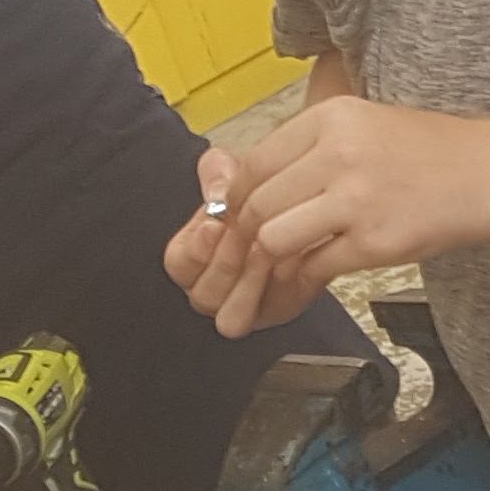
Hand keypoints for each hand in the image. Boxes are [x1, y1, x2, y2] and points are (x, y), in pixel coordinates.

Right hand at [163, 145, 325, 339]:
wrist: (309, 205)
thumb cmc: (264, 192)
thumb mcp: (236, 173)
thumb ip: (217, 174)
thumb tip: (218, 190)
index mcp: (195, 259)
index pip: (180, 265)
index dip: (195, 248)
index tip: (213, 225)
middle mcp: (216, 289)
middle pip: (204, 297)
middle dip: (224, 265)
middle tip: (244, 238)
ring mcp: (248, 305)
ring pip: (233, 318)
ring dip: (249, 283)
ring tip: (266, 249)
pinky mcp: (282, 307)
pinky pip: (275, 309)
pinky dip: (283, 285)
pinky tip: (293, 256)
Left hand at [187, 98, 489, 335]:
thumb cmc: (432, 155)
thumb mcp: (363, 129)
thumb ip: (308, 153)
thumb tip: (246, 186)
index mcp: (330, 118)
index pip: (252, 164)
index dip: (231, 204)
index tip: (230, 228)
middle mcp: (337, 151)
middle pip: (254, 204)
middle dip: (238, 246)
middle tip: (236, 268)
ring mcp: (356, 197)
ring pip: (272, 238)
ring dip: (262, 268)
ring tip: (262, 282)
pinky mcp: (375, 240)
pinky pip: (311, 267)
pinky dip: (297, 284)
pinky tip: (299, 288)